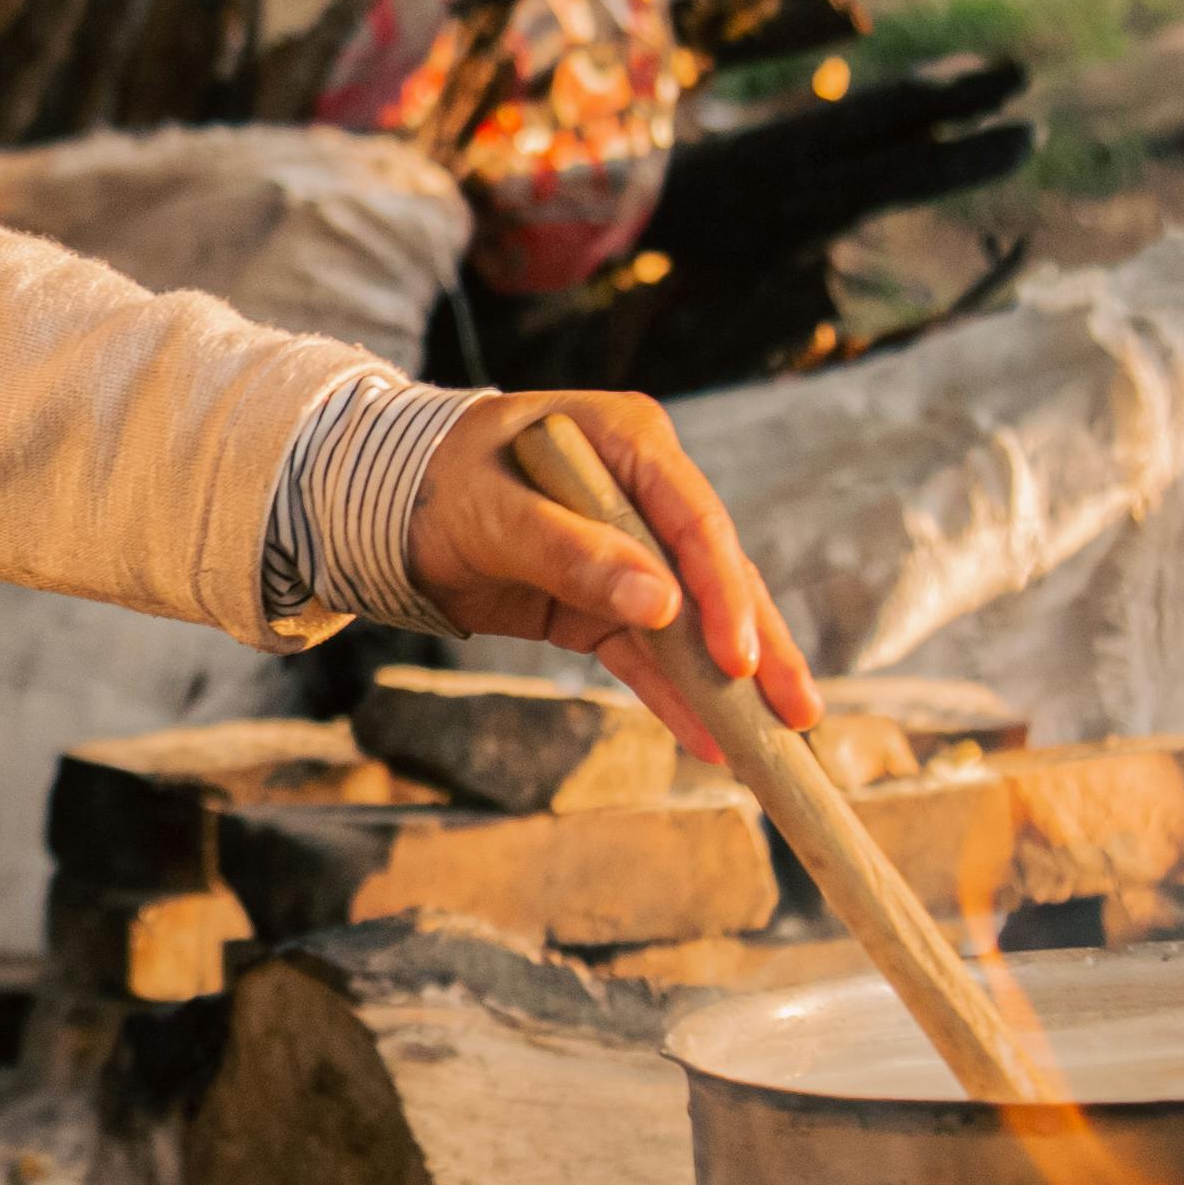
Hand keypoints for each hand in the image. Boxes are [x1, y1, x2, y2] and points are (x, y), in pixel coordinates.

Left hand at [404, 391, 820, 757]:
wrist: (383, 506)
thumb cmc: (439, 484)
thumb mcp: (495, 514)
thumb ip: (573, 554)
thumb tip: (662, 605)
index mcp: (630, 442)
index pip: (697, 522)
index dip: (726, 594)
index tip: (741, 660)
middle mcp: (646, 492)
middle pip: (716, 576)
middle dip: (760, 648)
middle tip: (799, 714)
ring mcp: (632, 550)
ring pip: (696, 622)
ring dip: (731, 684)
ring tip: (776, 742)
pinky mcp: (607, 601)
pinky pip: (649, 653)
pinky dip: (674, 695)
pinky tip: (708, 741)